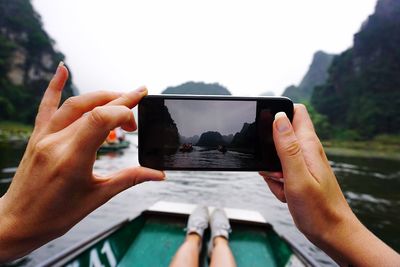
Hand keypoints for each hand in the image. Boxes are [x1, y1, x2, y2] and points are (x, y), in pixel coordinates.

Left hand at [0, 63, 164, 262]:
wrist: (18, 221)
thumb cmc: (56, 215)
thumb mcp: (97, 197)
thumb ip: (129, 179)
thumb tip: (157, 173)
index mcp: (72, 159)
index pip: (100, 119)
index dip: (123, 111)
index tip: (136, 121)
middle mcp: (56, 142)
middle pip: (91, 107)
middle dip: (120, 101)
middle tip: (139, 101)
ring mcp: (44, 137)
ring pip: (74, 104)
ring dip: (101, 96)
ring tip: (120, 98)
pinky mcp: (38, 137)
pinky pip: (46, 106)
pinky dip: (54, 85)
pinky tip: (62, 68)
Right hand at [259, 104, 398, 265]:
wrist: (332, 233)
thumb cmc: (318, 210)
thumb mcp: (297, 177)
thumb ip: (287, 147)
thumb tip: (278, 118)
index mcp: (308, 145)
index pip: (295, 111)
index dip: (278, 113)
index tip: (265, 128)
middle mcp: (306, 150)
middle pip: (279, 136)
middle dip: (268, 151)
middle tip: (276, 170)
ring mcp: (303, 164)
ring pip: (275, 157)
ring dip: (272, 171)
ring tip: (283, 185)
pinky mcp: (299, 176)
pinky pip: (278, 173)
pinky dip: (277, 183)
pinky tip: (286, 194)